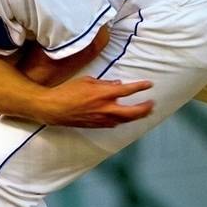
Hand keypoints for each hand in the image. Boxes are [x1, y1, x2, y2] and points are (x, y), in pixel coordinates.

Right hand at [37, 77, 153, 127]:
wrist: (53, 108)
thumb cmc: (67, 91)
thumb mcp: (87, 80)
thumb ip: (104, 83)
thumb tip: (117, 84)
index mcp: (103, 94)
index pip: (128, 90)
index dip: (140, 87)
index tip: (149, 84)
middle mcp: (105, 108)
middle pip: (132, 112)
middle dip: (145, 108)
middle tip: (152, 104)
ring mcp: (102, 119)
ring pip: (125, 120)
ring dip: (137, 116)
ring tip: (144, 112)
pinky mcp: (96, 126)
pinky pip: (114, 124)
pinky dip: (122, 120)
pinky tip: (125, 118)